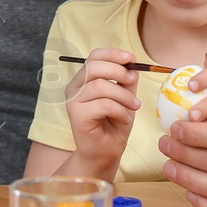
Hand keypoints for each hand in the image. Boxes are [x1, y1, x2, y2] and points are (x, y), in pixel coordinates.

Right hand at [64, 47, 140, 177]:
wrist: (105, 153)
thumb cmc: (113, 125)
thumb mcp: (124, 98)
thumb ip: (126, 81)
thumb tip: (133, 64)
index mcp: (83, 80)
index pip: (94, 57)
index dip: (113, 54)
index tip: (132, 58)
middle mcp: (74, 88)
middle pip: (94, 67)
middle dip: (118, 71)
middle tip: (133, 81)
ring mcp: (73, 102)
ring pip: (100, 86)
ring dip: (123, 96)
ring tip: (133, 107)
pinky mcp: (76, 116)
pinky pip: (103, 105)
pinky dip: (120, 111)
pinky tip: (124, 119)